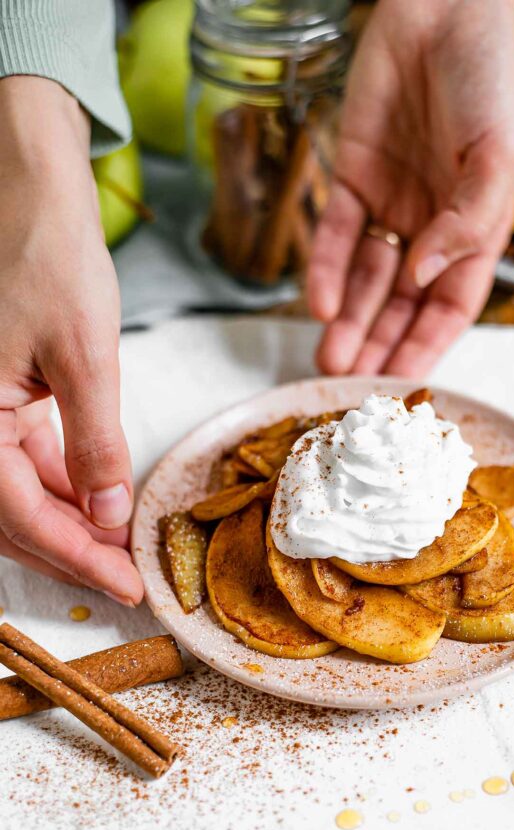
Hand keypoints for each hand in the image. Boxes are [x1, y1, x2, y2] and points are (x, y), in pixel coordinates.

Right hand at [0, 77, 142, 603]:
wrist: (28, 185)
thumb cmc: (45, 252)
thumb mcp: (83, 355)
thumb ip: (94, 441)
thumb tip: (108, 513)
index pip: (18, 513)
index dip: (76, 556)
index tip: (126, 584)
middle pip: (11, 514)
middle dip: (71, 549)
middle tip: (126, 576)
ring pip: (19, 490)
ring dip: (71, 521)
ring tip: (122, 544)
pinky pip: (25, 456)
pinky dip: (66, 481)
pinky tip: (103, 496)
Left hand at [309, 0, 513, 377]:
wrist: (443, 8)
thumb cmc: (488, 78)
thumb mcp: (497, 155)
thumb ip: (468, 221)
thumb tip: (426, 274)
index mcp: (475, 231)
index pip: (449, 307)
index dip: (425, 347)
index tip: (399, 384)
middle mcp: (431, 228)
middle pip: (400, 304)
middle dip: (376, 345)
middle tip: (349, 384)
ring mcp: (391, 206)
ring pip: (364, 280)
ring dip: (346, 321)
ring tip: (327, 357)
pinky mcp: (352, 180)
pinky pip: (334, 235)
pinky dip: (324, 269)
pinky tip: (317, 302)